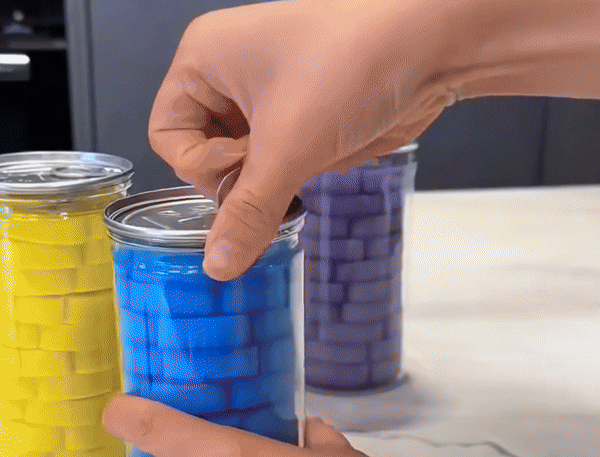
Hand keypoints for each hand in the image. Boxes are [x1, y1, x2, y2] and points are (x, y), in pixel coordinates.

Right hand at [149, 0, 455, 278]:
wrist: (432, 47)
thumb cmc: (353, 64)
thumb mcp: (288, 145)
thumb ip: (248, 211)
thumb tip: (217, 266)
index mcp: (204, 59)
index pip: (167, 135)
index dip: (200, 166)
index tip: (245, 166)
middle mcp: (227, 75)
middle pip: (199, 155)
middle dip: (235, 177)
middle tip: (275, 172)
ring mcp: (264, 99)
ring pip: (238, 167)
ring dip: (262, 185)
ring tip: (297, 172)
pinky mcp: (296, 121)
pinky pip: (270, 167)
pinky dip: (283, 182)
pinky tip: (309, 175)